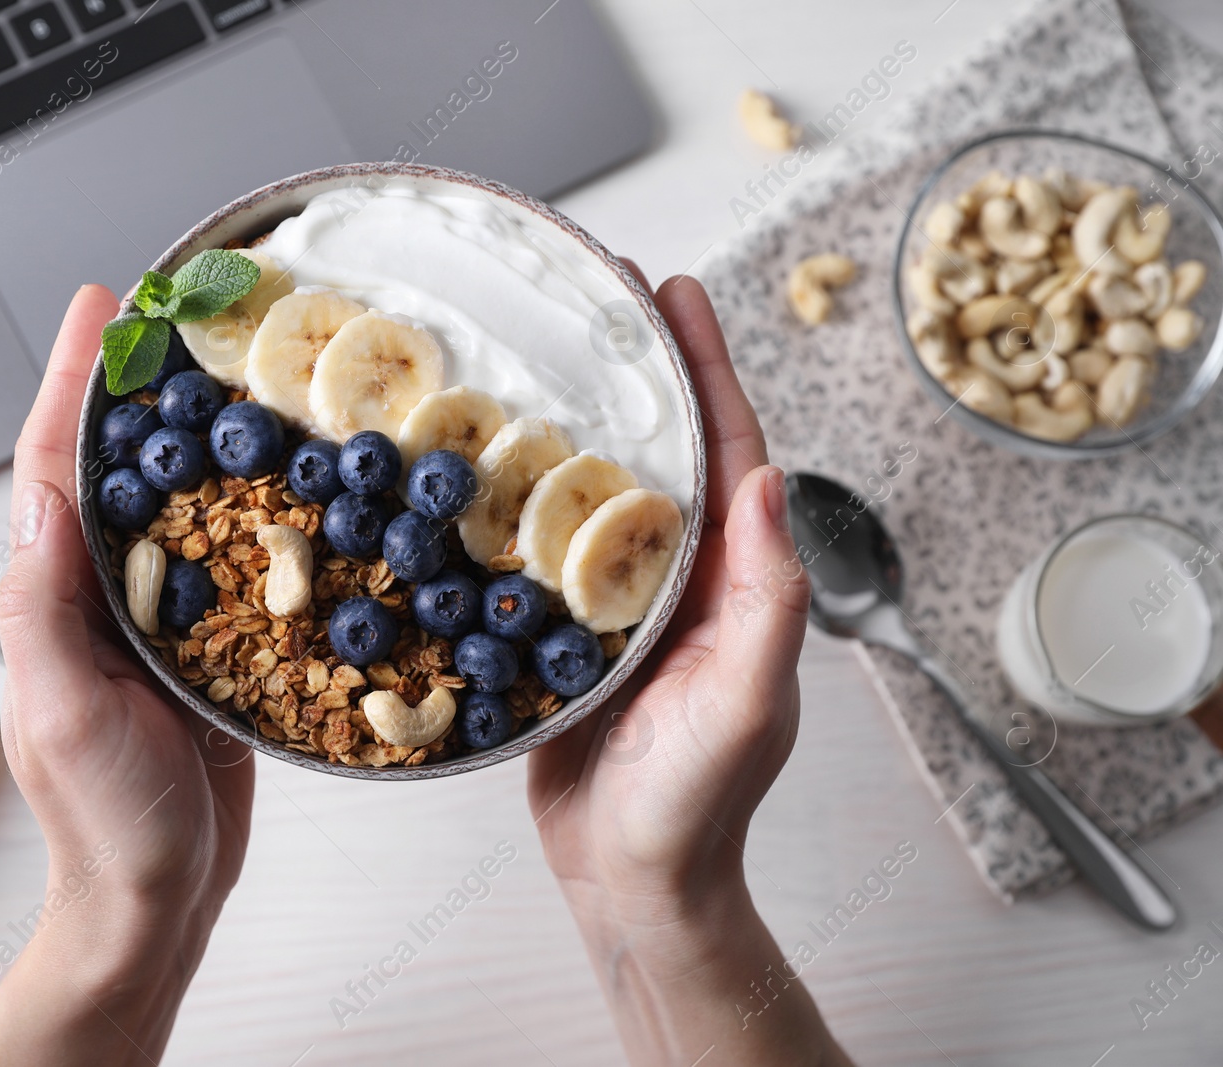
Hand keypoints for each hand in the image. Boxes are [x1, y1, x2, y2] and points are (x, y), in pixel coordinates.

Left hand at [0, 285, 253, 1066]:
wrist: (159, 896)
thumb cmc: (106, 822)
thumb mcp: (64, 713)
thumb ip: (44, 606)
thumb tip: (41, 494)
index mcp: (58, 599)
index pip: (57, 468)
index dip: (76, 382)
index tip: (104, 306)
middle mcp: (106, 595)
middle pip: (123, 468)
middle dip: (145, 387)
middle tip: (186, 313)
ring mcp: (162, 619)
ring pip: (184, 505)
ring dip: (209, 436)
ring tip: (248, 369)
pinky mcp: (216, 647)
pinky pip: (239, 564)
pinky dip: (262, 514)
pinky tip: (300, 481)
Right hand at [528, 275, 851, 1065]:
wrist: (630, 879)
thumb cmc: (694, 806)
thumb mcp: (745, 704)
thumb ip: (766, 601)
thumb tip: (769, 482)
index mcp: (732, 579)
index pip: (727, 448)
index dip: (705, 365)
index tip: (674, 291)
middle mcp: (679, 576)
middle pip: (660, 447)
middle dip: (636, 366)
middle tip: (595, 293)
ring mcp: (618, 601)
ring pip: (596, 486)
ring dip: (572, 415)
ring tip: (533, 350)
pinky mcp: (564, 632)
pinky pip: (542, 546)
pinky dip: (515, 494)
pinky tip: (474, 461)